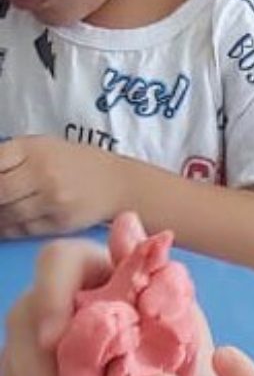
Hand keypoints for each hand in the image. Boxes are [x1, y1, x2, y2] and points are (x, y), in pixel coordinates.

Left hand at [0, 135, 123, 235]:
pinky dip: (8, 228)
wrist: (119, 184)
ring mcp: (53, 201)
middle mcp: (43, 174)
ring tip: (0, 211)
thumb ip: (10, 157)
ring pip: (8, 213)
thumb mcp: (42, 146)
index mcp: (34, 149)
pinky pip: (23, 229)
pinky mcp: (60, 223)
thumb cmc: (75, 163)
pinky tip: (5, 224)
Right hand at [0, 212, 223, 375]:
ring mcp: (43, 335)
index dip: (49, 294)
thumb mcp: (184, 321)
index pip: (58, 261)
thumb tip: (129, 221)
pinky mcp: (36, 374)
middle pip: (24, 316)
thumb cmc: (190, 357)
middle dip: (43, 368)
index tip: (56, 339)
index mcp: (100, 272)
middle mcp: (62, 297)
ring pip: (14, 359)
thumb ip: (156, 278)